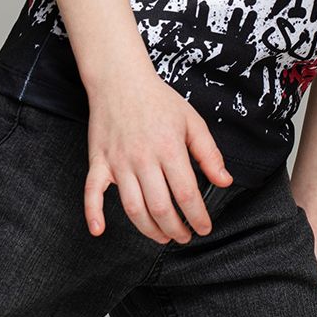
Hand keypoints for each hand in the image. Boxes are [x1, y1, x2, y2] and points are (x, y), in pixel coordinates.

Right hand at [83, 64, 232, 244]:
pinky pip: (91, 191)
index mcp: (169, 148)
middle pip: (160, 207)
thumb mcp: (192, 122)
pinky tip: (99, 231)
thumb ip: (209, 154)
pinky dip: (93, 213)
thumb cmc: (159, 100)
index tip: (204, 228)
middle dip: (175, 229)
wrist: (120, 79)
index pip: (186, 194)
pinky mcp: (99, 161)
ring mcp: (118, 161)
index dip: (197, 217)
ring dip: (148, 229)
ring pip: (132, 207)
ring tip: (162, 237)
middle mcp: (143, 158)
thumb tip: (224, 181)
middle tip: (184, 236)